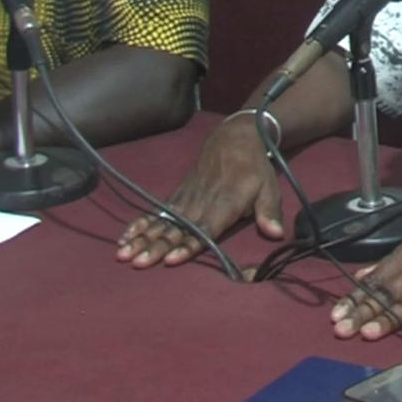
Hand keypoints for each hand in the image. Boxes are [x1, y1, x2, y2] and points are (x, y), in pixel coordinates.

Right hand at [116, 117, 282, 266]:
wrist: (234, 139)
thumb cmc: (254, 168)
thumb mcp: (269, 187)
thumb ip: (269, 211)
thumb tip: (277, 234)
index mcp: (225, 203)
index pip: (205, 229)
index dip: (189, 244)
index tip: (172, 259)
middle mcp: (201, 202)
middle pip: (176, 229)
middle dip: (156, 246)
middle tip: (137, 262)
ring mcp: (187, 198)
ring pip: (163, 222)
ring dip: (143, 238)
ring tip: (124, 253)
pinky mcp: (178, 196)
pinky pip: (158, 211)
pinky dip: (141, 224)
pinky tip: (126, 237)